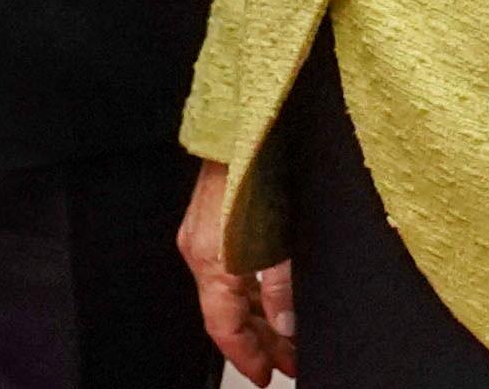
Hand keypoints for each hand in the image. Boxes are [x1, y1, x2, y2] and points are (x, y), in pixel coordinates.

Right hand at [178, 158, 294, 384]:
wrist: (243, 124)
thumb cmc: (260, 173)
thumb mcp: (281, 241)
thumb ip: (281, 288)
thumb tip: (285, 325)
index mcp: (212, 262)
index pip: (224, 328)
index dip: (247, 357)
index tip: (267, 376)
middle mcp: (199, 252)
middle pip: (226, 315)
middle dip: (258, 342)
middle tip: (289, 361)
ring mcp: (201, 236)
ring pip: (228, 294)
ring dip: (256, 318)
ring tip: (287, 337)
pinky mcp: (209, 222)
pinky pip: (227, 272)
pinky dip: (248, 292)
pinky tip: (270, 300)